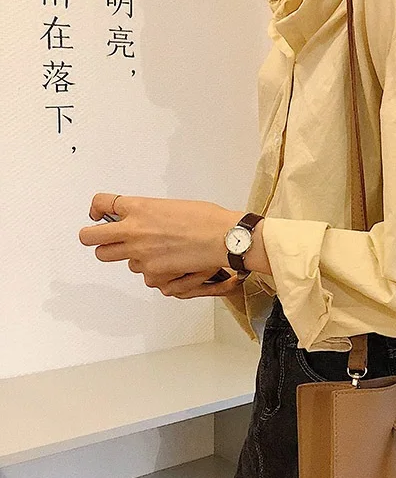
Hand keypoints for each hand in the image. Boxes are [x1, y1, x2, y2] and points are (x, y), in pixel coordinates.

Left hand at [78, 192, 244, 297]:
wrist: (223, 238)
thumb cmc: (206, 219)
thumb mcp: (170, 206)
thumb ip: (149, 213)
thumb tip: (142, 220)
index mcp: (138, 207)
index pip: (100, 203)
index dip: (95, 209)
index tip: (98, 214)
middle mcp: (133, 230)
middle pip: (90, 237)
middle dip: (94, 237)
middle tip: (104, 238)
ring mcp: (140, 253)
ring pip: (111, 257)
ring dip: (122, 254)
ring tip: (143, 251)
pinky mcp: (152, 271)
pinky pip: (140, 273)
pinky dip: (150, 270)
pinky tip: (166, 263)